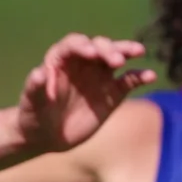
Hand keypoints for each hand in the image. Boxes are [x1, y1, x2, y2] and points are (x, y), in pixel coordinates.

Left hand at [13, 34, 153, 153]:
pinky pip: (129, 81)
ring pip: (115, 58)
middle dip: (108, 49)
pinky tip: (150, 76)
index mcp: (60, 61)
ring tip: (139, 51)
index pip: (73, 45)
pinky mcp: (113, 93)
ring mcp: (99, 77)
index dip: (83, 46)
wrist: (48, 136)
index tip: (92, 54)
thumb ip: (35, 88)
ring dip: (126, 52)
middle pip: (98, 47)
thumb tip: (39, 73)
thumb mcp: (31, 104)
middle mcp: (82, 64)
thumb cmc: (34, 116)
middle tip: (117, 60)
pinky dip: (140, 77)